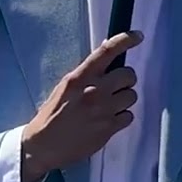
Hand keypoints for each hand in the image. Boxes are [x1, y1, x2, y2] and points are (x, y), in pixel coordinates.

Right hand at [19, 30, 142, 181]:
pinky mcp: (109, 128)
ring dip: (124, 100)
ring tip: (109, 107)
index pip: (107, 51)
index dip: (126, 40)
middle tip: (115, 87)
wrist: (43, 145)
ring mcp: (103, 110)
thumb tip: (106, 53)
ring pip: (132, 95)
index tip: (138, 36)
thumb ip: (86, 73)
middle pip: (128, 74)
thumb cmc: (52, 114)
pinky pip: (129, 116)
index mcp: (80, 77)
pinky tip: (108, 120)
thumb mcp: (65, 86)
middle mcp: (94, 90)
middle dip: (125, 80)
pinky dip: (122, 117)